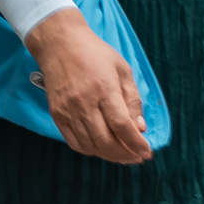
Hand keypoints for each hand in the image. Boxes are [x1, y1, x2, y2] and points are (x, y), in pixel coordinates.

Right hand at [24, 8, 152, 163]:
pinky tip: (103, 149)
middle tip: (137, 158)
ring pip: (89, 145)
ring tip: (123, 157)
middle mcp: (84, 103)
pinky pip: (74, 142)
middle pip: (105, 140)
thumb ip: (132, 99)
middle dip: (124, 154)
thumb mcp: (123, 70)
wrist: (60, 45)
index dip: (135, 143)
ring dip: (108, 156)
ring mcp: (68, 111)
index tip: (147, 152)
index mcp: (104, 89)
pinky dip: (90, 150)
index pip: (122, 125)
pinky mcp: (57, 115)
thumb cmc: (96, 54)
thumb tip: (139, 128)